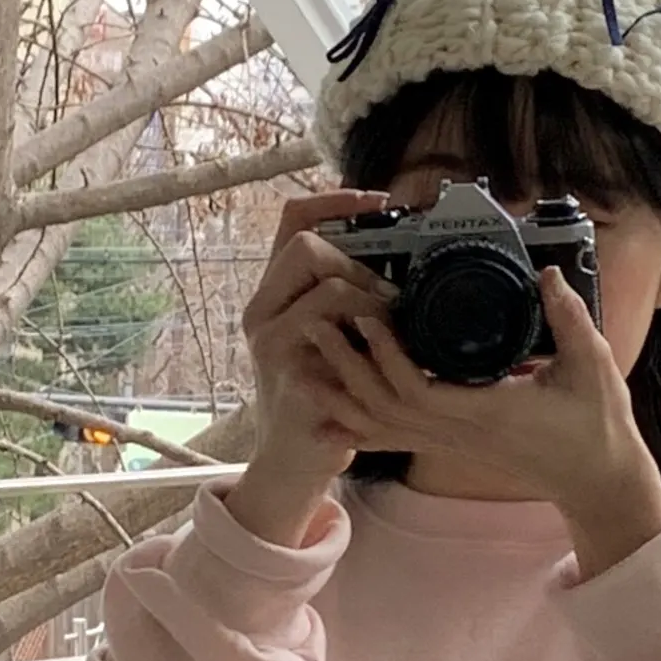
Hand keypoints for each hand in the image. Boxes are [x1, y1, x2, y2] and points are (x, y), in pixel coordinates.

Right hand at [234, 188, 399, 498]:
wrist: (294, 462)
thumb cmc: (322, 396)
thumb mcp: (327, 337)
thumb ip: (345, 295)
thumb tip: (398, 255)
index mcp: (271, 294)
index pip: (293, 218)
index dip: (337, 199)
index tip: (383, 201)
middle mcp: (261, 314)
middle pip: (305, 245)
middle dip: (358, 259)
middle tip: (391, 290)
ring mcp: (272, 347)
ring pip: (326, 291)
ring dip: (372, 301)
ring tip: (395, 323)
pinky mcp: (292, 381)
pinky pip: (338, 345)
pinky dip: (373, 342)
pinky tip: (391, 351)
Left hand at [302, 268, 655, 517]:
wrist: (595, 481)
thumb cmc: (597, 427)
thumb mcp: (594, 367)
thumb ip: (569, 319)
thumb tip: (547, 274)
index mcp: (488, 412)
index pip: (420, 391)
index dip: (387, 357)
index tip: (369, 317)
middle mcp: (458, 433)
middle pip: (383, 407)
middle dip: (345, 368)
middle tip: (316, 325)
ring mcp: (450, 444)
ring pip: (380, 426)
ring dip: (341, 394)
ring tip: (305, 360)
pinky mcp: (449, 446)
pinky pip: (393, 438)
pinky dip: (357, 424)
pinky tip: (328, 411)